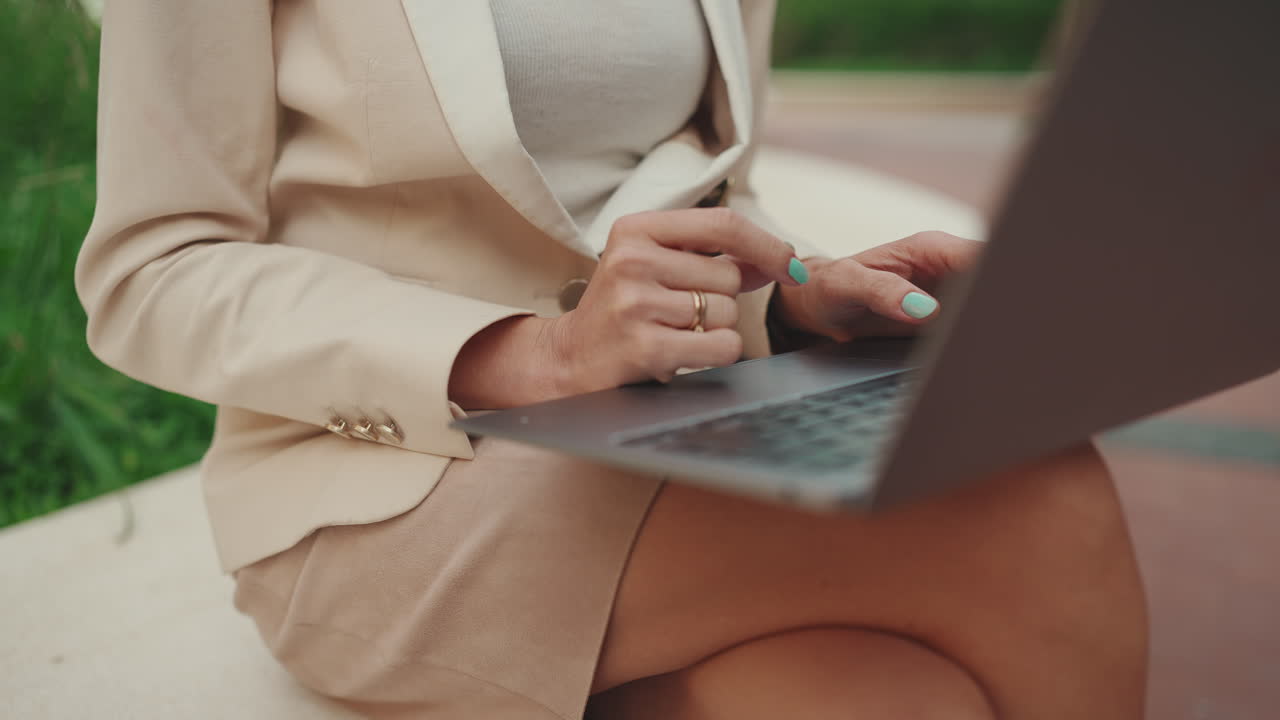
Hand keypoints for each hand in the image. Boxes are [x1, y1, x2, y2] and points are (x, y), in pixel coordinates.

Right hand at [546, 208, 803, 394]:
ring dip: (714, 329)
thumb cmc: (624, 310)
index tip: (791, 265)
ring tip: (673, 332)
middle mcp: (632, 260)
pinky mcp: (645, 346)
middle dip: (723, 300)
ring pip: (727, 313)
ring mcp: (636, 303)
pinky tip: (681, 353)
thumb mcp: (656, 268)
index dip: (767, 245)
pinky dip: (716, 353)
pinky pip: (721, 345)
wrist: (569, 360)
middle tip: (680, 313)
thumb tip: (780, 259)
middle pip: (730, 276)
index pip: (722, 224)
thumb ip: (713, 259)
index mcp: (635, 230)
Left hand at [772, 230, 983, 342]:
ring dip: (994, 322)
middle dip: (1003, 304)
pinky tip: (979, 354)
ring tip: (995, 349)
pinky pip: (972, 323)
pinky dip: (978, 337)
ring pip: (988, 303)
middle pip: (995, 278)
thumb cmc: (829, 286)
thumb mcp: (846, 285)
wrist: (818, 304)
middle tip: (1005, 336)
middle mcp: (946, 267)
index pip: (981, 255)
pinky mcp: (948, 316)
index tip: (999, 306)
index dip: (999, 276)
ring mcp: (950, 292)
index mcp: (930, 249)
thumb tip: (924, 309)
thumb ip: (883, 292)